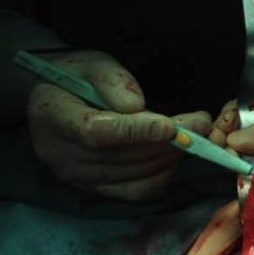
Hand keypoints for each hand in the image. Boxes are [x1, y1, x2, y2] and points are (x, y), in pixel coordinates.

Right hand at [27, 50, 213, 200]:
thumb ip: (111, 79)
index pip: (95, 132)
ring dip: (170, 158)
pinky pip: (134, 191)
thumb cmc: (74, 76)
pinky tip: (177, 157)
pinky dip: (162, 176)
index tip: (170, 125)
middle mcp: (60, 154)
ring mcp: (77, 176)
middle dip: (167, 142)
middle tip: (202, 125)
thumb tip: (137, 106)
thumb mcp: (90, 63)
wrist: (55, 100)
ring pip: (132, 175)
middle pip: (121, 157)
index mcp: (51, 116)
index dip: (135, 131)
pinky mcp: (94, 189)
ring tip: (197, 137)